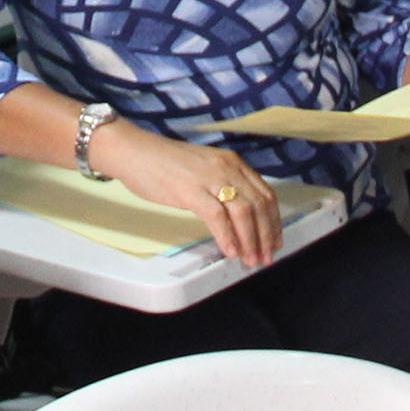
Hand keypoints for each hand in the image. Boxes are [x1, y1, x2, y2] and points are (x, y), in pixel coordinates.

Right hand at [99, 125, 285, 267]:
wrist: (134, 151)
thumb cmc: (164, 163)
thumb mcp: (204, 169)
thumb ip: (223, 185)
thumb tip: (238, 217)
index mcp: (232, 162)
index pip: (265, 193)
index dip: (274, 221)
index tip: (274, 240)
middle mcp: (226, 167)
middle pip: (259, 205)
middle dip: (266, 235)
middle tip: (266, 257)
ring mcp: (208, 177)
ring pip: (243, 211)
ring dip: (251, 240)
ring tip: (249, 259)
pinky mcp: (190, 189)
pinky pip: (217, 216)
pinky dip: (227, 236)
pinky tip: (230, 250)